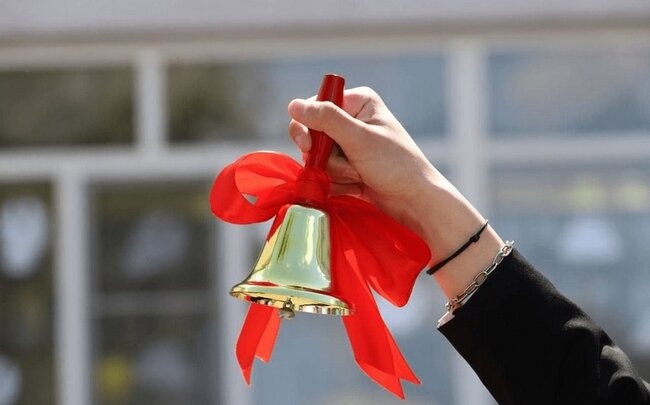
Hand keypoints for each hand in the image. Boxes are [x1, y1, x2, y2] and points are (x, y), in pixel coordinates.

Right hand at [288, 86, 503, 298]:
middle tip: (349, 164)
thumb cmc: (395, 165)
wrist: (416, 201)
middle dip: (326, 156)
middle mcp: (353, 119)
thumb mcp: (359, 139)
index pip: (315, 107)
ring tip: (360, 175)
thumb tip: (292, 105)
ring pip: (318, 158)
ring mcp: (350, 145)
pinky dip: (337, 183)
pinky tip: (358, 185)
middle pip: (313, 135)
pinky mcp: (349, 167)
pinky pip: (326, 173)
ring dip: (335, 172)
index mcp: (358, 102)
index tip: (309, 147)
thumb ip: (326, 120)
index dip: (308, 128)